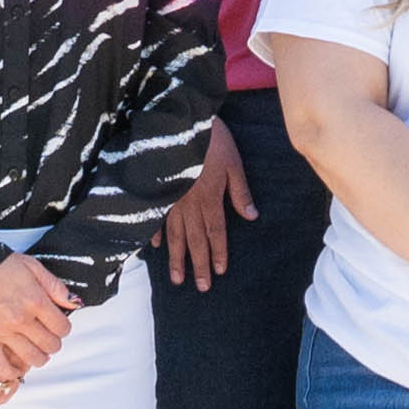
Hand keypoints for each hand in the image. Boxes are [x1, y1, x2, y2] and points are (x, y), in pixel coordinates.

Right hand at [0, 255, 75, 408]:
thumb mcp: (32, 266)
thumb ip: (55, 286)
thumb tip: (73, 304)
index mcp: (35, 300)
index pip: (62, 328)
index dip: (63, 329)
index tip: (57, 326)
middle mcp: (20, 319)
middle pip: (50, 345)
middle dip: (52, 343)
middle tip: (46, 338)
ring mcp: (2, 332)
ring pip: (32, 358)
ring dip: (38, 357)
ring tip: (35, 351)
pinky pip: (2, 366)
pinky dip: (12, 371)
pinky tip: (16, 366)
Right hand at [161, 120, 251, 288]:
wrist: (180, 121)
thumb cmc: (211, 139)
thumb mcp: (233, 162)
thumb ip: (240, 191)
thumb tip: (252, 217)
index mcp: (210, 198)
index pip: (216, 232)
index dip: (218, 253)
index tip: (219, 273)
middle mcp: (189, 204)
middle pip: (195, 240)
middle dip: (198, 265)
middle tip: (201, 288)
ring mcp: (171, 198)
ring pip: (174, 235)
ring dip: (177, 259)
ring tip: (177, 279)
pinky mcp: (158, 190)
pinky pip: (156, 217)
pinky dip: (156, 234)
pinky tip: (157, 248)